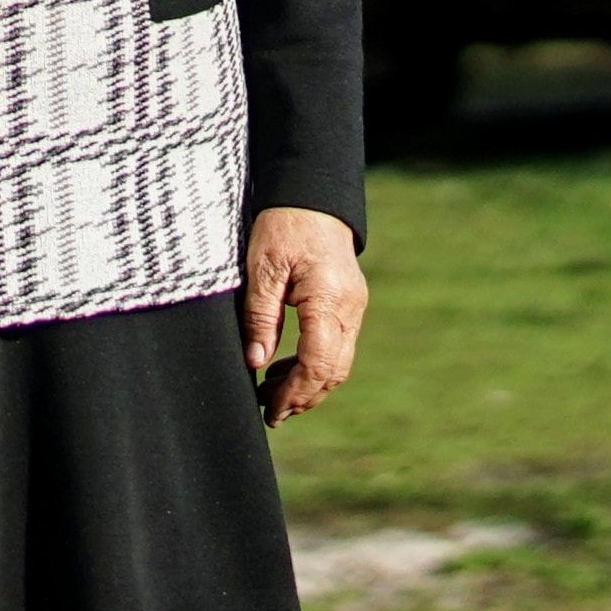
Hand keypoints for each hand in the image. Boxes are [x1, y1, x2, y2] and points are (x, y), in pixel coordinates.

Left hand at [242, 205, 366, 420]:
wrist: (314, 196)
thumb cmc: (284, 225)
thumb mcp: (262, 268)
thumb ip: (260, 317)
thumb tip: (256, 363)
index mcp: (329, 299)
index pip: (318, 363)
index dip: (295, 392)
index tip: (271, 409)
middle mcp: (350, 308)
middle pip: (333, 370)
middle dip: (303, 397)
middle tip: (270, 413)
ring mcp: (354, 307)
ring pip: (338, 363)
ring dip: (308, 385)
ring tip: (272, 396)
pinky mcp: (349, 304)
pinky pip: (337, 346)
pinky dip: (314, 365)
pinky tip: (284, 368)